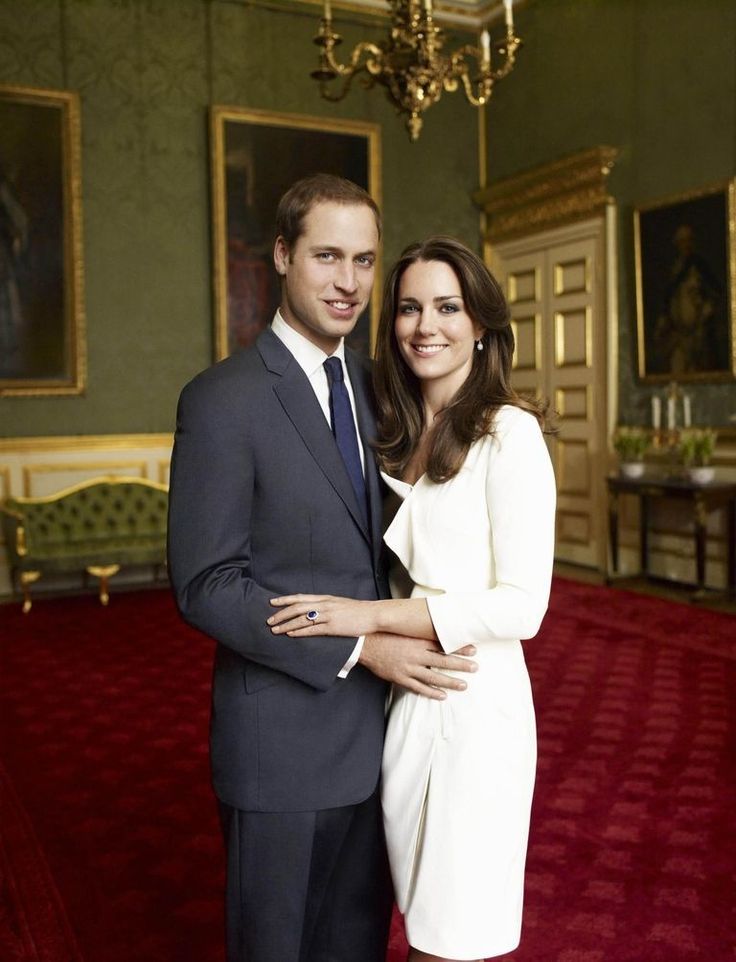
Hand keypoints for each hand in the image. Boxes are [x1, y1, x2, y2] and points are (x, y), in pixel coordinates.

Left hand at [268, 594, 376, 637]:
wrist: (372, 614)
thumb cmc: (357, 610)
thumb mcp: (339, 603)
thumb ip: (326, 605)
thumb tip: (314, 609)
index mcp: (325, 598)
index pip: (300, 597)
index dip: (284, 600)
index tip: (272, 602)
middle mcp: (324, 605)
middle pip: (297, 608)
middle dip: (281, 614)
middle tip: (268, 620)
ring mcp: (328, 616)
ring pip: (301, 619)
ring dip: (286, 624)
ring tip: (275, 630)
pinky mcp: (333, 627)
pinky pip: (312, 629)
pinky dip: (299, 631)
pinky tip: (290, 634)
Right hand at [360, 632, 476, 699]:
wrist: (364, 643)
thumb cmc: (385, 633)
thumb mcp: (404, 627)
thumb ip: (419, 628)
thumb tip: (434, 621)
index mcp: (417, 640)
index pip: (443, 644)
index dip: (459, 647)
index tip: (473, 649)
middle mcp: (415, 655)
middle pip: (443, 661)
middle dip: (461, 665)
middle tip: (475, 667)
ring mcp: (408, 668)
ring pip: (433, 677)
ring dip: (450, 681)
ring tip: (464, 685)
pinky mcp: (400, 678)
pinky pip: (419, 688)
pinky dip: (431, 692)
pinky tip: (442, 695)